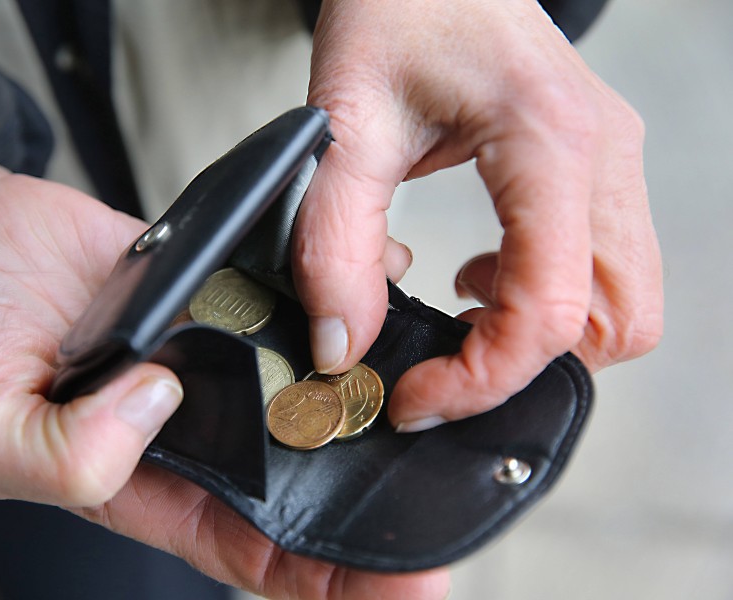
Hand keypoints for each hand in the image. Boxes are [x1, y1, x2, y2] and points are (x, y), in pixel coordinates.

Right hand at [0, 152, 449, 598]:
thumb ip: (68, 451)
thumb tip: (162, 403)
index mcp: (143, 481)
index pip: (256, 549)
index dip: (333, 579)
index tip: (408, 586)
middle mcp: (188, 422)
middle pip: (301, 475)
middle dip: (373, 493)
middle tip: (450, 494)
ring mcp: (204, 354)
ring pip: (302, 386)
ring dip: (362, 394)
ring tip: (430, 402)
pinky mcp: (208, 289)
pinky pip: (280, 301)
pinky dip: (326, 303)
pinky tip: (376, 299)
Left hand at [295, 0, 662, 430]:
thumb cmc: (397, 9)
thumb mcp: (343, 123)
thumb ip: (334, 240)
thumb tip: (343, 345)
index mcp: (548, 143)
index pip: (548, 309)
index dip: (480, 379)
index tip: (414, 396)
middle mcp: (601, 158)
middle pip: (614, 323)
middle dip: (522, 368)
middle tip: (439, 366)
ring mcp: (609, 163)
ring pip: (620, 304)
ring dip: (540, 336)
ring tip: (459, 314)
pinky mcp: (593, 170)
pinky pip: (600, 268)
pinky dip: (543, 298)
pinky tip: (478, 275)